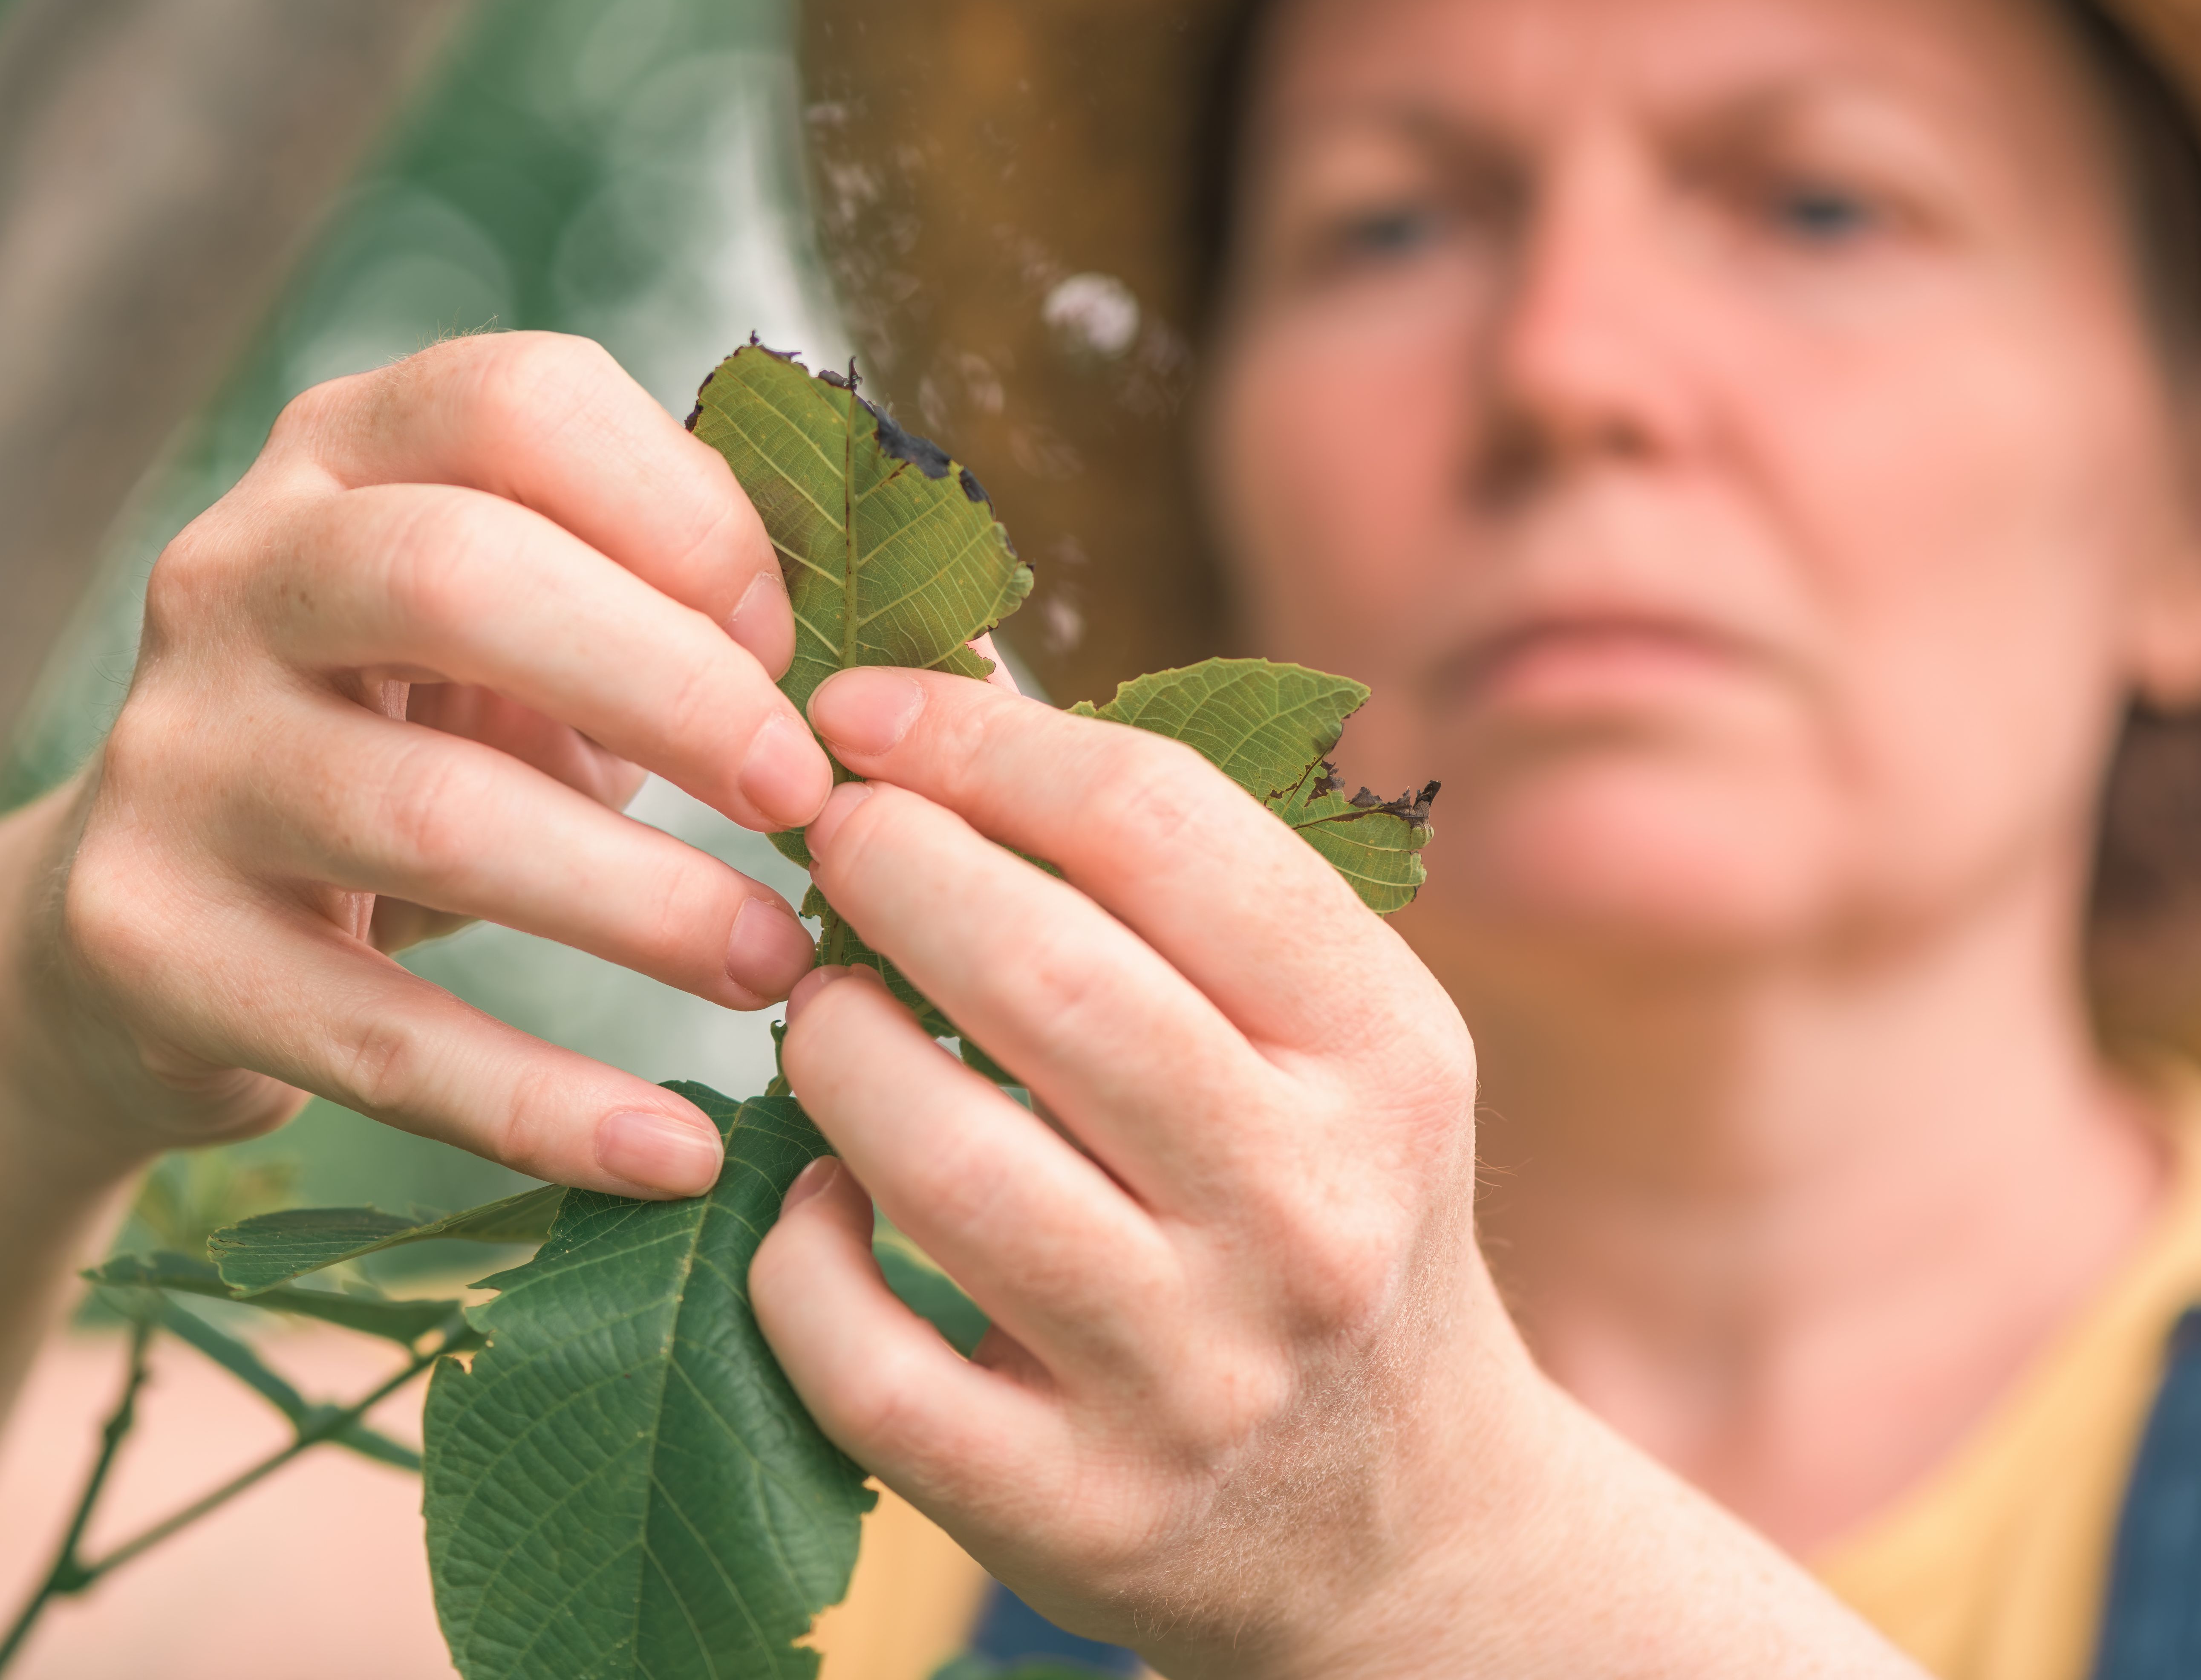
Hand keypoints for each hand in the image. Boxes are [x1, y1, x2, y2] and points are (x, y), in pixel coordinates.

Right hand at [20, 333, 831, 1196]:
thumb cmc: (432, 752)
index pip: (520, 401)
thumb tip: (957, 670)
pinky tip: (669, 1151)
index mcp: (347, 455)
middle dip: (668, 687)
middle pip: (455, 575)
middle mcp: (234, 572)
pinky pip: (369, 1033)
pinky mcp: (146, 940)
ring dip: (636, 904)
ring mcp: (175, 755)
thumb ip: (696, 617)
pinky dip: (536, 1102)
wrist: (169, 928)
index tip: (795, 649)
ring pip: (426, 812)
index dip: (688, 516)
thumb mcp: (541, 643)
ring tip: (776, 967)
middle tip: (809, 801)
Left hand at [747, 667, 1532, 1674]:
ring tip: (823, 1010)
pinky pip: (863, 1361)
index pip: (1161, 829)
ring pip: (939, 1164)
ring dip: (833, 1049)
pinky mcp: (1076, 1513)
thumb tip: (950, 681)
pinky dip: (797, 1257)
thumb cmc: (1323, 1209)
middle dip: (889, 867)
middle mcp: (1306, 1212)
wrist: (1403, 1520)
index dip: (982, 741)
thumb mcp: (1326, 1036)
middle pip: (1041, 977)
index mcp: (1383, 1054)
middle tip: (828, 837)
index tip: (864, 708)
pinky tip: (818, 1203)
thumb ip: (1166, 873)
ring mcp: (1191, 1376)